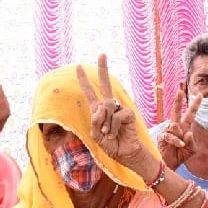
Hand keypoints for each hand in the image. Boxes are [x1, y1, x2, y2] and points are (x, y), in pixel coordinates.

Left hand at [75, 54, 145, 170]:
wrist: (124, 154)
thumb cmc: (110, 145)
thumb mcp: (95, 135)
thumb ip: (94, 121)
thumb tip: (101, 107)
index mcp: (98, 110)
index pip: (90, 92)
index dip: (83, 80)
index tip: (79, 66)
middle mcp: (109, 106)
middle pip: (105, 84)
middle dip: (103, 69)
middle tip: (102, 54)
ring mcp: (119, 109)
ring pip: (106, 107)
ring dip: (104, 124)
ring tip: (108, 134)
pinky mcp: (128, 113)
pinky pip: (116, 115)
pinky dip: (113, 126)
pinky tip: (114, 134)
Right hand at [157, 90, 201, 169]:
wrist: (171, 165)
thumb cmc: (181, 155)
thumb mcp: (191, 149)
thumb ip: (191, 141)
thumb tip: (188, 133)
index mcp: (185, 128)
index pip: (190, 114)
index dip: (195, 105)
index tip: (200, 95)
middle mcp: (176, 127)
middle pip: (177, 111)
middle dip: (178, 101)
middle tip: (179, 91)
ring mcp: (168, 131)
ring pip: (175, 125)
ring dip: (180, 135)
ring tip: (181, 144)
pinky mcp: (162, 137)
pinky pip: (170, 136)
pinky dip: (176, 141)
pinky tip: (180, 145)